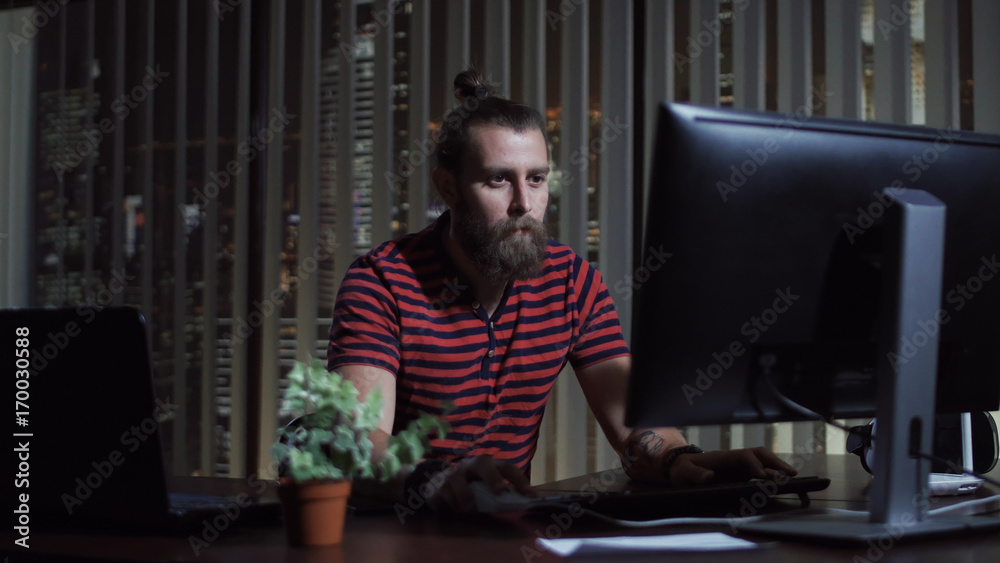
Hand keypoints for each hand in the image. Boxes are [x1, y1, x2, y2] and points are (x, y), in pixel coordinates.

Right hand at [423, 456, 533, 511]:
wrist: (435, 486)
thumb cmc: (467, 490)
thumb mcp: (482, 491)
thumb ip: (495, 496)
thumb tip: (515, 505)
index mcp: (487, 467)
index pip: (506, 467)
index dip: (519, 479)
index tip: (530, 495)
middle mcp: (470, 465)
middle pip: (482, 462)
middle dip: (492, 476)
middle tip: (499, 492)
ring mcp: (452, 472)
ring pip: (458, 479)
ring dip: (465, 498)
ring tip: (469, 509)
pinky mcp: (437, 483)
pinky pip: (444, 494)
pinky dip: (450, 505)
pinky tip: (451, 509)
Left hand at [668, 446, 797, 485]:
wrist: (682, 467)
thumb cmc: (683, 470)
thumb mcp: (683, 472)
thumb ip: (695, 474)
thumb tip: (710, 476)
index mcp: (723, 457)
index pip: (745, 457)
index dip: (756, 466)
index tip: (766, 478)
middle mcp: (735, 458)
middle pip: (759, 454)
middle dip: (775, 463)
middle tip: (791, 475)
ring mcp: (739, 464)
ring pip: (763, 460)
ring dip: (778, 467)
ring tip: (794, 478)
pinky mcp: (741, 472)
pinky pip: (760, 470)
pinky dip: (773, 474)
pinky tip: (783, 483)